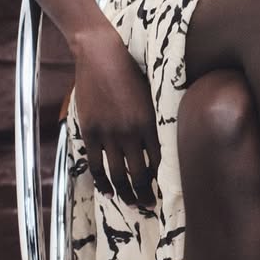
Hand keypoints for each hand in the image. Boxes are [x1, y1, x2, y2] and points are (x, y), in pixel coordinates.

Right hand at [72, 27, 161, 208]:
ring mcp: (109, 133)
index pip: (161, 161)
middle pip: (140, 174)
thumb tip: (169, 138)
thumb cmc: (132, 69)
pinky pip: (96, 164)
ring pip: (118, 174)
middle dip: (146, 194)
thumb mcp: (152, 93)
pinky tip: (109, 192)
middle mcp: (131, 132)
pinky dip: (102, 181)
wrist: (101, 53)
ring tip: (132, 204)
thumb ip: (158, 117)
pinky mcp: (91, 131)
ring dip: (126, 193)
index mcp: (150, 122)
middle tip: (150, 206)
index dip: (164, 180)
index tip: (168, 192)